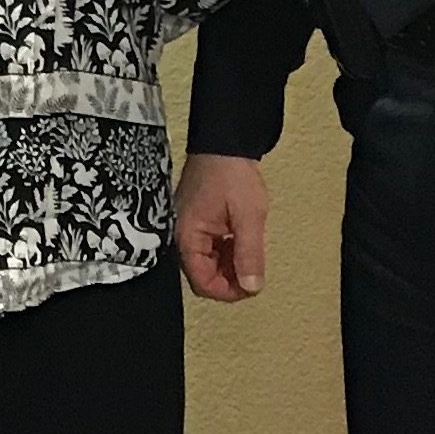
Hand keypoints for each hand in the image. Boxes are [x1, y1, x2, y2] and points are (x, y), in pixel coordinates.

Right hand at [174, 154, 269, 302]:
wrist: (224, 142)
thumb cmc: (231, 173)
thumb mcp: (248, 216)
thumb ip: (249, 254)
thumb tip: (252, 286)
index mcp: (188, 237)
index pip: (202, 282)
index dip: (228, 291)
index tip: (251, 287)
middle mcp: (181, 236)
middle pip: (202, 276)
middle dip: (229, 279)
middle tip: (253, 271)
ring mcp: (187, 229)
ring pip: (206, 264)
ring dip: (229, 266)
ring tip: (249, 253)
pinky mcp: (195, 222)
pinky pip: (208, 249)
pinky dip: (225, 252)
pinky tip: (239, 242)